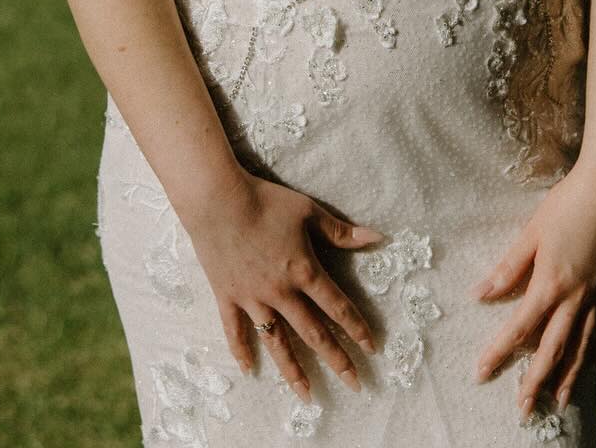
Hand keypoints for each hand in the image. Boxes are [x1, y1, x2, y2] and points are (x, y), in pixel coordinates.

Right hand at [183, 168, 385, 401]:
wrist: (218, 200)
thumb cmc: (266, 202)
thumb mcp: (308, 211)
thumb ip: (340, 231)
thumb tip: (376, 236)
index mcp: (304, 271)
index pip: (337, 307)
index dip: (357, 328)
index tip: (372, 349)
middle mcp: (281, 293)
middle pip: (314, 333)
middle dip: (337, 360)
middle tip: (354, 384)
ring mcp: (253, 299)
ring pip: (277, 342)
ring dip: (294, 370)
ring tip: (307, 395)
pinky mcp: (228, 297)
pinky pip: (235, 331)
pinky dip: (241, 351)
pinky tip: (249, 369)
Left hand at [470, 173, 595, 417]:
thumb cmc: (566, 204)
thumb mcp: (531, 232)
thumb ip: (508, 267)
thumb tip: (479, 294)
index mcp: (552, 282)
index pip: (520, 327)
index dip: (499, 351)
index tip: (481, 372)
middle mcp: (577, 297)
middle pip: (553, 349)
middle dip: (536, 381)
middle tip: (524, 409)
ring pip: (582, 348)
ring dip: (569, 377)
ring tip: (559, 401)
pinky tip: (593, 366)